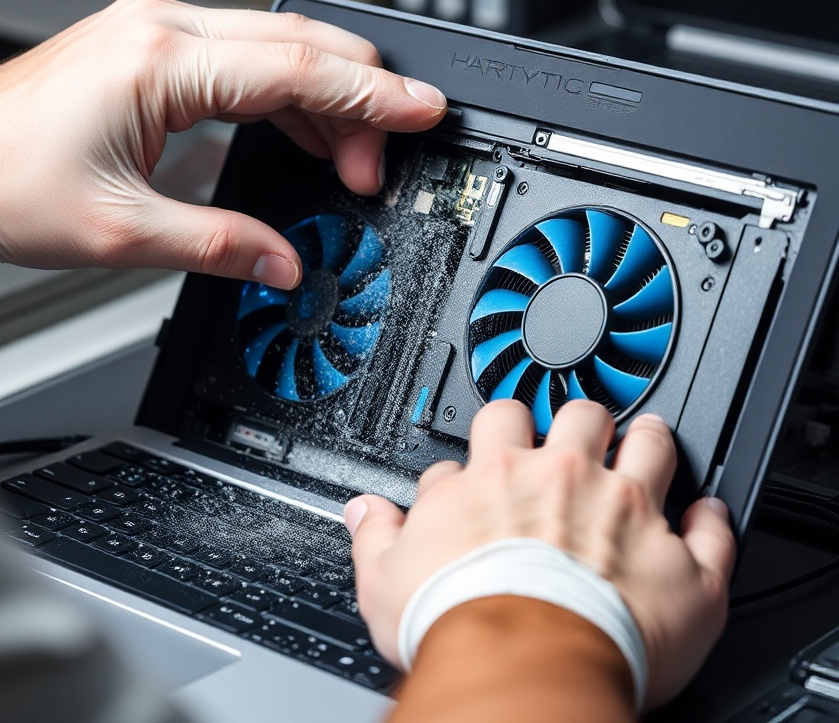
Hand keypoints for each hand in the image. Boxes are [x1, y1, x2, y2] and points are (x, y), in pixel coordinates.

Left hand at [0, 0, 446, 286]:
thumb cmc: (7, 189)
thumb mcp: (126, 235)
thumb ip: (221, 245)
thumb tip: (285, 264)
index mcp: (160, 62)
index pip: (294, 69)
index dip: (370, 94)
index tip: (422, 108)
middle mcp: (160, 30)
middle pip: (295, 46)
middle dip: (355, 100)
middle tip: (378, 163)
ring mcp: (153, 34)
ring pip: (271, 52)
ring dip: (319, 102)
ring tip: (344, 165)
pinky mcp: (147, 51)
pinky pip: (237, 64)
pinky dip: (279, 99)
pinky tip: (298, 138)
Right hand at [346, 399, 735, 707]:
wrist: (519, 658)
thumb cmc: (458, 617)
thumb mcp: (384, 578)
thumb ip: (375, 535)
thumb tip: (365, 511)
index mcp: (497, 476)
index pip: (493, 431)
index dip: (493, 445)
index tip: (493, 467)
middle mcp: (564, 479)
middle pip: (576, 415)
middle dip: (575, 419)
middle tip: (576, 435)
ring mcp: (626, 512)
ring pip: (648, 444)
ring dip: (648, 440)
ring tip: (646, 440)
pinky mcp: (677, 562)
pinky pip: (708, 527)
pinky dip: (708, 519)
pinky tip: (703, 515)